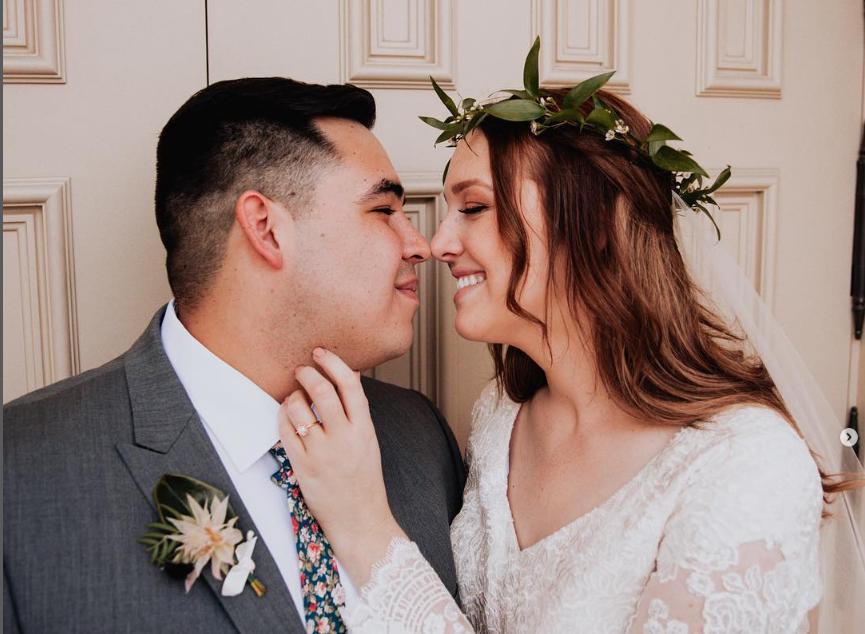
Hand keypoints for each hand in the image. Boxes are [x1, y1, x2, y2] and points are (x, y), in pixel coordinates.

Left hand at [278, 347, 406, 585]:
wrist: (359, 518)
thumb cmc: (363, 478)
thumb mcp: (368, 440)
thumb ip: (357, 411)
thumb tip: (350, 375)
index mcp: (364, 429)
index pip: (351, 385)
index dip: (334, 363)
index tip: (321, 353)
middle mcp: (344, 438)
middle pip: (323, 392)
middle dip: (308, 374)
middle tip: (302, 369)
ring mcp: (321, 452)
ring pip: (299, 409)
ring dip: (293, 396)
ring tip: (294, 397)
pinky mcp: (302, 466)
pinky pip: (285, 431)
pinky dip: (283, 417)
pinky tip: (286, 415)